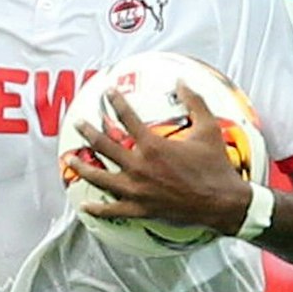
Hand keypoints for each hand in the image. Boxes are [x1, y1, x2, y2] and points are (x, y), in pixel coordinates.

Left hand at [63, 87, 250, 230]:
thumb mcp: (208, 128)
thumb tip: (182, 81)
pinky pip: (113, 210)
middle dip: (89, 132)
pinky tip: (85, 205)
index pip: (127, 118)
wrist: (223, 202)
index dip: (116, 102)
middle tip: (78, 123)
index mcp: (153, 146)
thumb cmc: (216, 166)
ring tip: (70, 160)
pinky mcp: (140, 209)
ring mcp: (137, 190)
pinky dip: (98, 208)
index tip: (107, 93)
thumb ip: (194, 102)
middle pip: (105, 146)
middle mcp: (139, 167)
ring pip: (101, 177)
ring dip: (83, 167)